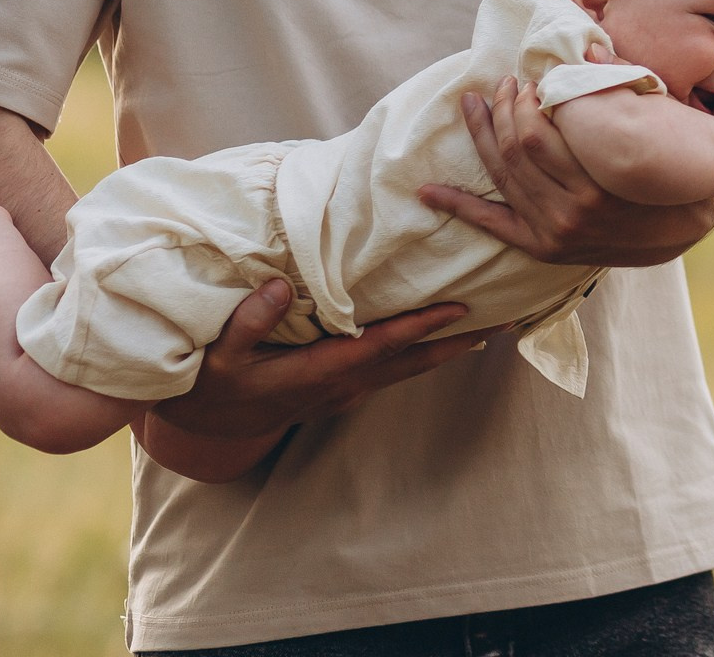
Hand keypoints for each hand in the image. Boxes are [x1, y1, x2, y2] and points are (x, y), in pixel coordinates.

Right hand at [152, 279, 495, 442]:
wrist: (207, 428)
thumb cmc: (212, 384)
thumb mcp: (218, 354)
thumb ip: (248, 322)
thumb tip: (280, 287)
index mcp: (317, 374)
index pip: (380, 347)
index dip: (420, 327)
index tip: (459, 309)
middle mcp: (342, 386)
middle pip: (411, 364)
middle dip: (458, 342)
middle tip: (506, 320)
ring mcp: (346, 393)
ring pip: (408, 370)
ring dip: (449, 349)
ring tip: (492, 327)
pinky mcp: (344, 391)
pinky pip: (395, 371)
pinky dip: (424, 354)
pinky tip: (446, 339)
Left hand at [422, 77, 713, 265]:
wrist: (695, 220)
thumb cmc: (678, 161)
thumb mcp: (663, 120)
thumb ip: (624, 86)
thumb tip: (587, 48)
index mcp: (602, 173)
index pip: (541, 127)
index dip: (527, 98)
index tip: (530, 80)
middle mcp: (576, 206)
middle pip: (518, 147)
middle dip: (504, 108)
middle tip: (504, 85)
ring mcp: (558, 230)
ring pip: (504, 176)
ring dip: (483, 136)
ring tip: (475, 106)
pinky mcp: (547, 247)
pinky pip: (495, 225)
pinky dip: (459, 207)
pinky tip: (429, 192)